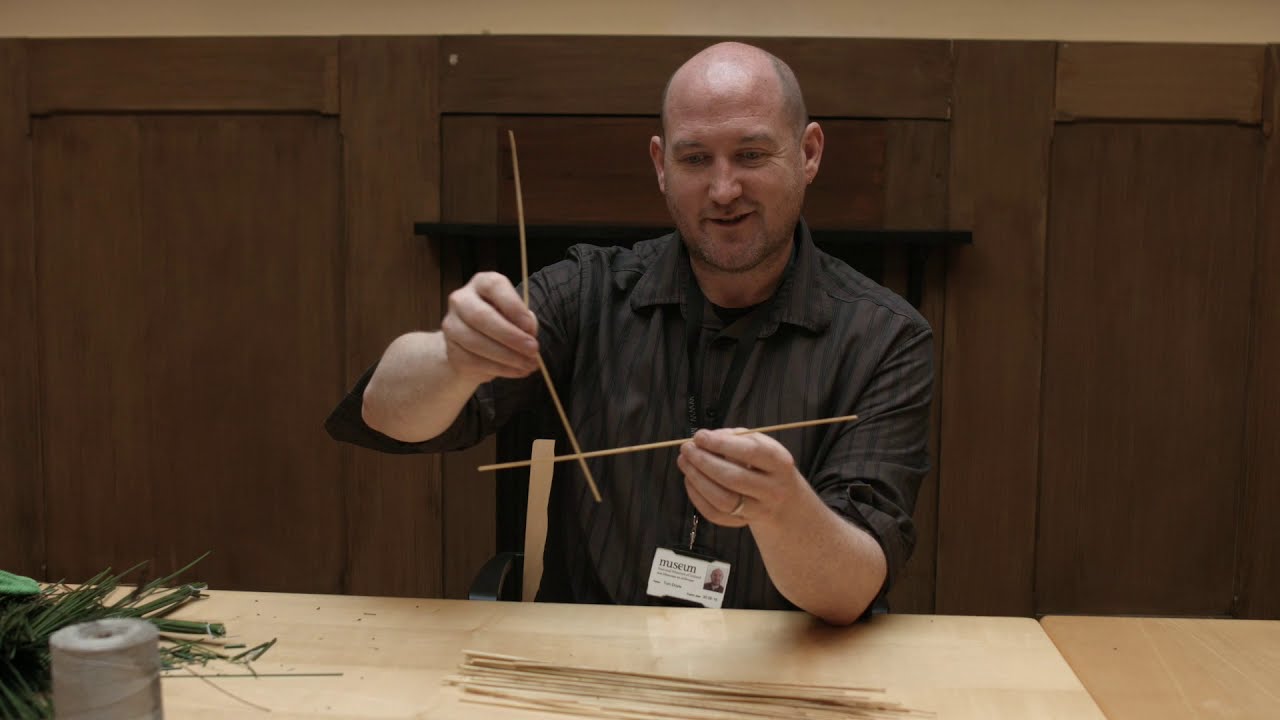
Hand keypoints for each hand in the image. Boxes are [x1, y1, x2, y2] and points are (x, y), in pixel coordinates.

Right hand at [440, 272, 539, 382]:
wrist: (475, 346)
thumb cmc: (503, 323)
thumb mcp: (517, 315)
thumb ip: (524, 321)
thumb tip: (529, 335)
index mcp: (482, 283)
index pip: (494, 287)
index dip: (514, 307)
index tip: (531, 327)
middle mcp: (461, 299)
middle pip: (481, 316)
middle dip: (510, 336)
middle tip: (533, 350)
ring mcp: (451, 324)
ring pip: (476, 342)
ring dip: (507, 357)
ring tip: (529, 364)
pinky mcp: (451, 349)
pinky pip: (474, 361)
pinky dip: (500, 369)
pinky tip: (517, 371)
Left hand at [676, 428, 809, 527]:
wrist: (784, 498)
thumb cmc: (763, 463)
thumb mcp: (758, 443)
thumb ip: (733, 437)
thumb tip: (703, 439)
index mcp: (780, 463)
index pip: (751, 452)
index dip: (722, 444)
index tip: (699, 436)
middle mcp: (773, 489)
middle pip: (734, 478)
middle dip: (704, 462)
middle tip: (687, 449)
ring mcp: (759, 510)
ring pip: (723, 500)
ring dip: (697, 480)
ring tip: (684, 461)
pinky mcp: (743, 523)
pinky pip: (715, 514)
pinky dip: (697, 497)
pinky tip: (690, 480)